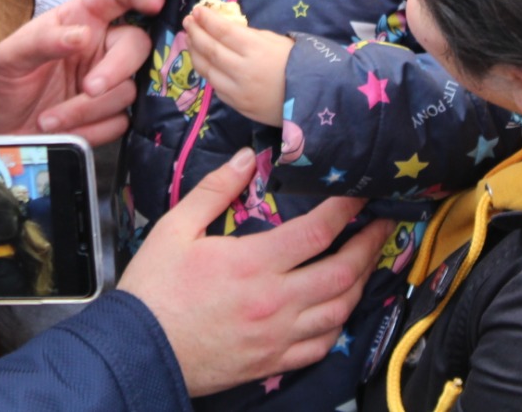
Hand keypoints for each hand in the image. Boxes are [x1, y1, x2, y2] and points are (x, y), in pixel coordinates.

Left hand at [0, 0, 164, 145]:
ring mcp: (105, 83)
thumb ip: (45, 41)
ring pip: (127, 90)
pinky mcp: (106, 117)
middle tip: (88, 88)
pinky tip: (64, 132)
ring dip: (88, 109)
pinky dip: (91, 130)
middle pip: (137, 46)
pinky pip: (120, 122)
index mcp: (78, 21)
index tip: (153, 1)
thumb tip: (84, 35)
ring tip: (48, 120)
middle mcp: (98, 47)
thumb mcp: (11, 57)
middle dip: (116, 69)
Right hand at [118, 148, 388, 396]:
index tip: (362, 193)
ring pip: (339, 311)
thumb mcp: (175, 229)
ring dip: (361, 283)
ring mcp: (278, 336)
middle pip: (343, 273)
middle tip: (384, 226)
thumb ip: (214, 190)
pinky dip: (338, 325)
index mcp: (253, 264)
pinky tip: (339, 309)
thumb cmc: (154, 290)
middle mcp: (275, 302)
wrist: (137, 351)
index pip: (318, 231)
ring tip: (367, 262)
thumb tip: (245, 158)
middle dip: (371, 246)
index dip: (347, 208)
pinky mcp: (273, 362)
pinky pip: (321, 346)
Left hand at [184, 4, 291, 125]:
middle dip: (195, 33)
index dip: (207, 20)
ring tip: (190, 40)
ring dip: (195, 53)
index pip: (223, 31)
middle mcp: (243, 70)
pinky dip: (208, 72)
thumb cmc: (297, 63)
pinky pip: (216, 87)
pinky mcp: (237, 105)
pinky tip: (205, 62)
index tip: (197, 10)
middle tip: (188, 22)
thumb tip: (225, 29)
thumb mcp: (276, 41)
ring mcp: (238, 91)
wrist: (313, 98)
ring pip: (207, 70)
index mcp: (256, 49)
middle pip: (210, 49)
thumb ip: (249, 35)